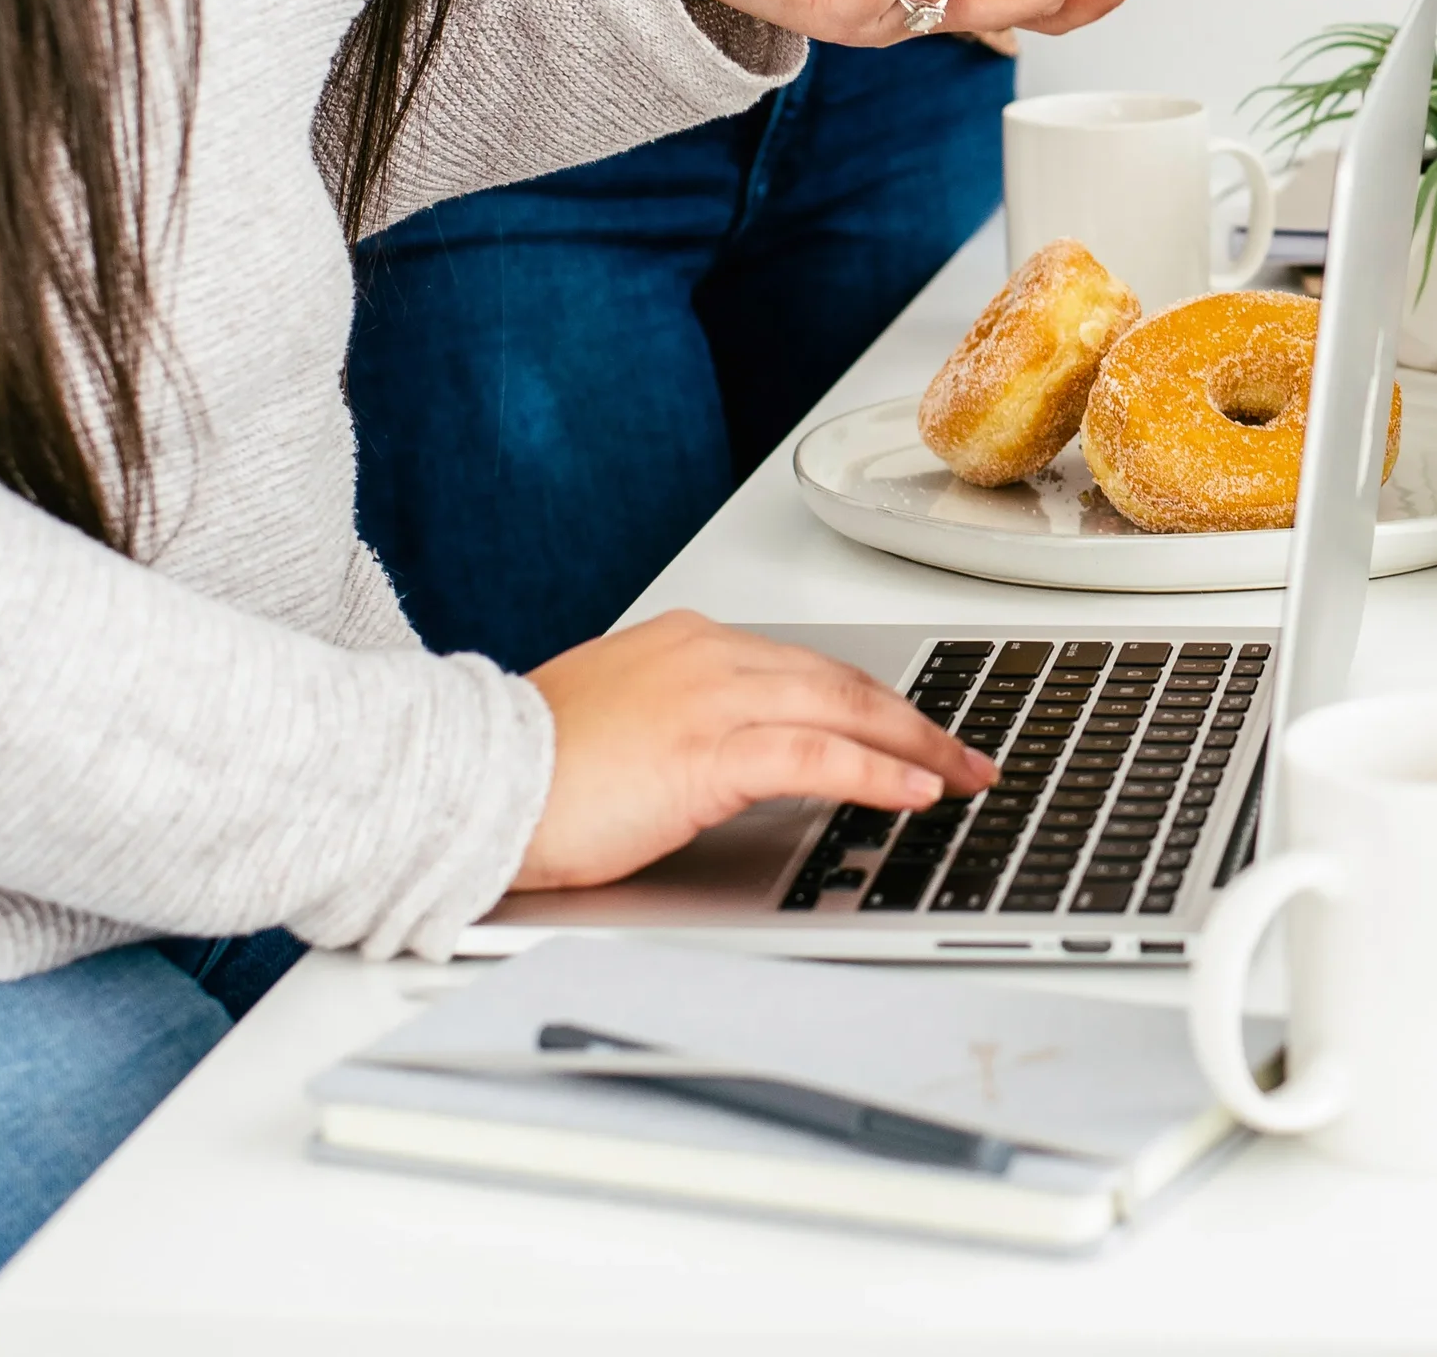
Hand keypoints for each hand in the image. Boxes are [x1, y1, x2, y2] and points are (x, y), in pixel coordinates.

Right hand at [512, 611, 995, 890]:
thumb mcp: (617, 725)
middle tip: (965, 752)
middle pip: (840, 681)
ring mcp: (711, 697)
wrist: (470, 781)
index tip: (908, 726)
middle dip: (913, 719)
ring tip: (962, 777)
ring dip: (917, 746)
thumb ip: (677, 724)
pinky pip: (820, 756)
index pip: (803, 667)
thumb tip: (721, 761)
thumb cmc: (527, 769)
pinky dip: (879, 773)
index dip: (867, 699)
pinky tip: (915, 793)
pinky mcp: (709, 752)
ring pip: (844, 709)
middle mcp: (707, 655)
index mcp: (685, 642)